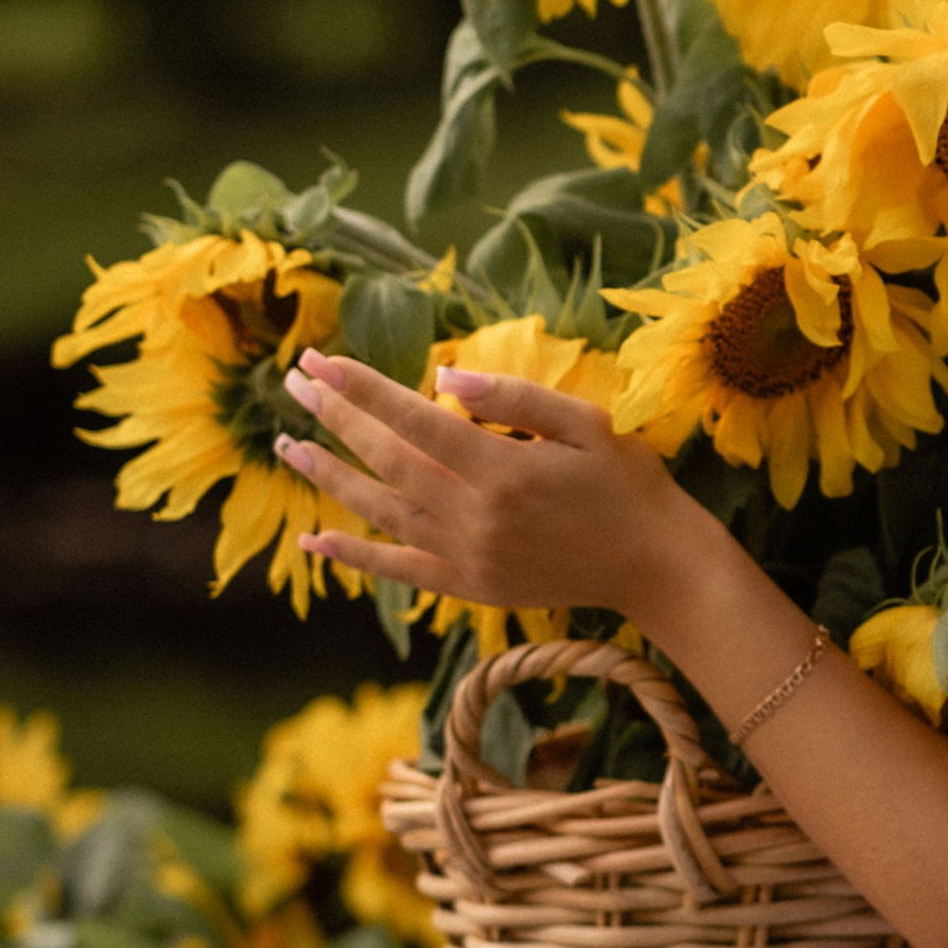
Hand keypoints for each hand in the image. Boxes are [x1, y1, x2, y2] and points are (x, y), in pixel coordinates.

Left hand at [278, 352, 714, 632]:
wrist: (657, 566)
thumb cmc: (629, 484)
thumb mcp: (586, 424)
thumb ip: (515, 400)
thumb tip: (444, 380)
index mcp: (503, 470)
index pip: (413, 421)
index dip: (363, 389)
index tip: (322, 361)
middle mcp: (476, 517)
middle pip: (387, 460)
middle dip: (335, 417)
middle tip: (294, 381)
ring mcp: (469, 557)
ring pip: (381, 512)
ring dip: (330, 477)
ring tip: (289, 444)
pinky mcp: (471, 586)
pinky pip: (400, 570)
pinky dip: (355, 557)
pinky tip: (315, 541)